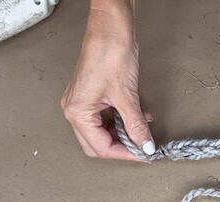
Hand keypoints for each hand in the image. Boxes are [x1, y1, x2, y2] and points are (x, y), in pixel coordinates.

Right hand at [61, 4, 154, 161]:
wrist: (111, 29)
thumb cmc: (110, 53)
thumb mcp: (127, 97)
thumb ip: (136, 126)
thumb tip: (145, 145)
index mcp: (77, 112)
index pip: (101, 147)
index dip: (125, 154)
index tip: (144, 154)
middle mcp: (75, 109)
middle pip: (98, 144)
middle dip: (122, 148)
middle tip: (142, 149)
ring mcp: (82, 102)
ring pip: (103, 132)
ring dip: (123, 134)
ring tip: (141, 133)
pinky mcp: (92, 95)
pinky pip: (106, 118)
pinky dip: (122, 121)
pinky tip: (137, 118)